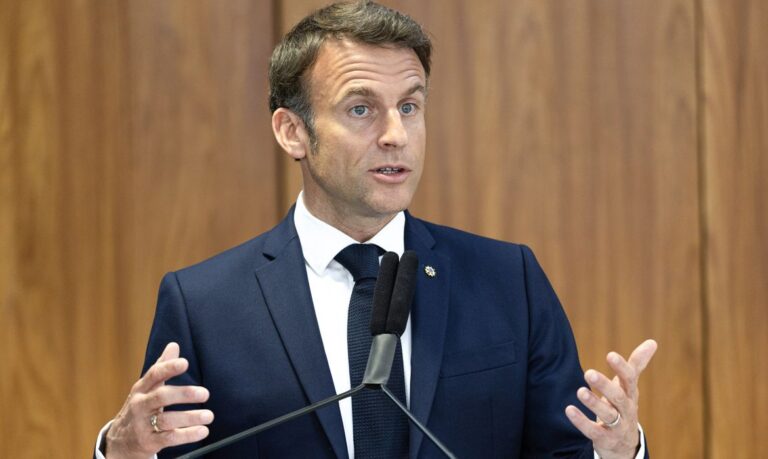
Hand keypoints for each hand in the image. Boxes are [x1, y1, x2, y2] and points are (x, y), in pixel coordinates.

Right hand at [105, 342, 213, 458]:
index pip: (154, 375)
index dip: (169, 368)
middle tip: (205, 393)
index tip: (184, 363)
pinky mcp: (148, 442)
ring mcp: (142, 425)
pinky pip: (169, 438)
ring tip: (209, 416)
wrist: (119, 442)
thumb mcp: (146, 388)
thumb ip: (161, 368)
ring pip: (166, 420)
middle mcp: (140, 405)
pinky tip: (202, 431)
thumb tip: (174, 345)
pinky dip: (187, 435)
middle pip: (161, 397)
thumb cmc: (140, 408)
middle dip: (184, 394)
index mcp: (141, 389)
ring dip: (190, 417)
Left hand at [565, 339, 657, 458]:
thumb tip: (653, 342)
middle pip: (618, 398)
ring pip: (608, 415)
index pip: (630, 379)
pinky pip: (593, 431)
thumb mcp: (630, 387)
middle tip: (589, 372)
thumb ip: (636, 364)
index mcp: (630, 394)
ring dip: (594, 403)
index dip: (621, 368)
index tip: (611, 355)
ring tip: (580, 391)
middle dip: (605, 385)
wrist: (624, 445)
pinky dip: (581, 421)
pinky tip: (569, 410)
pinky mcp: (604, 439)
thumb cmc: (623, 407)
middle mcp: (626, 410)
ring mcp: (617, 426)